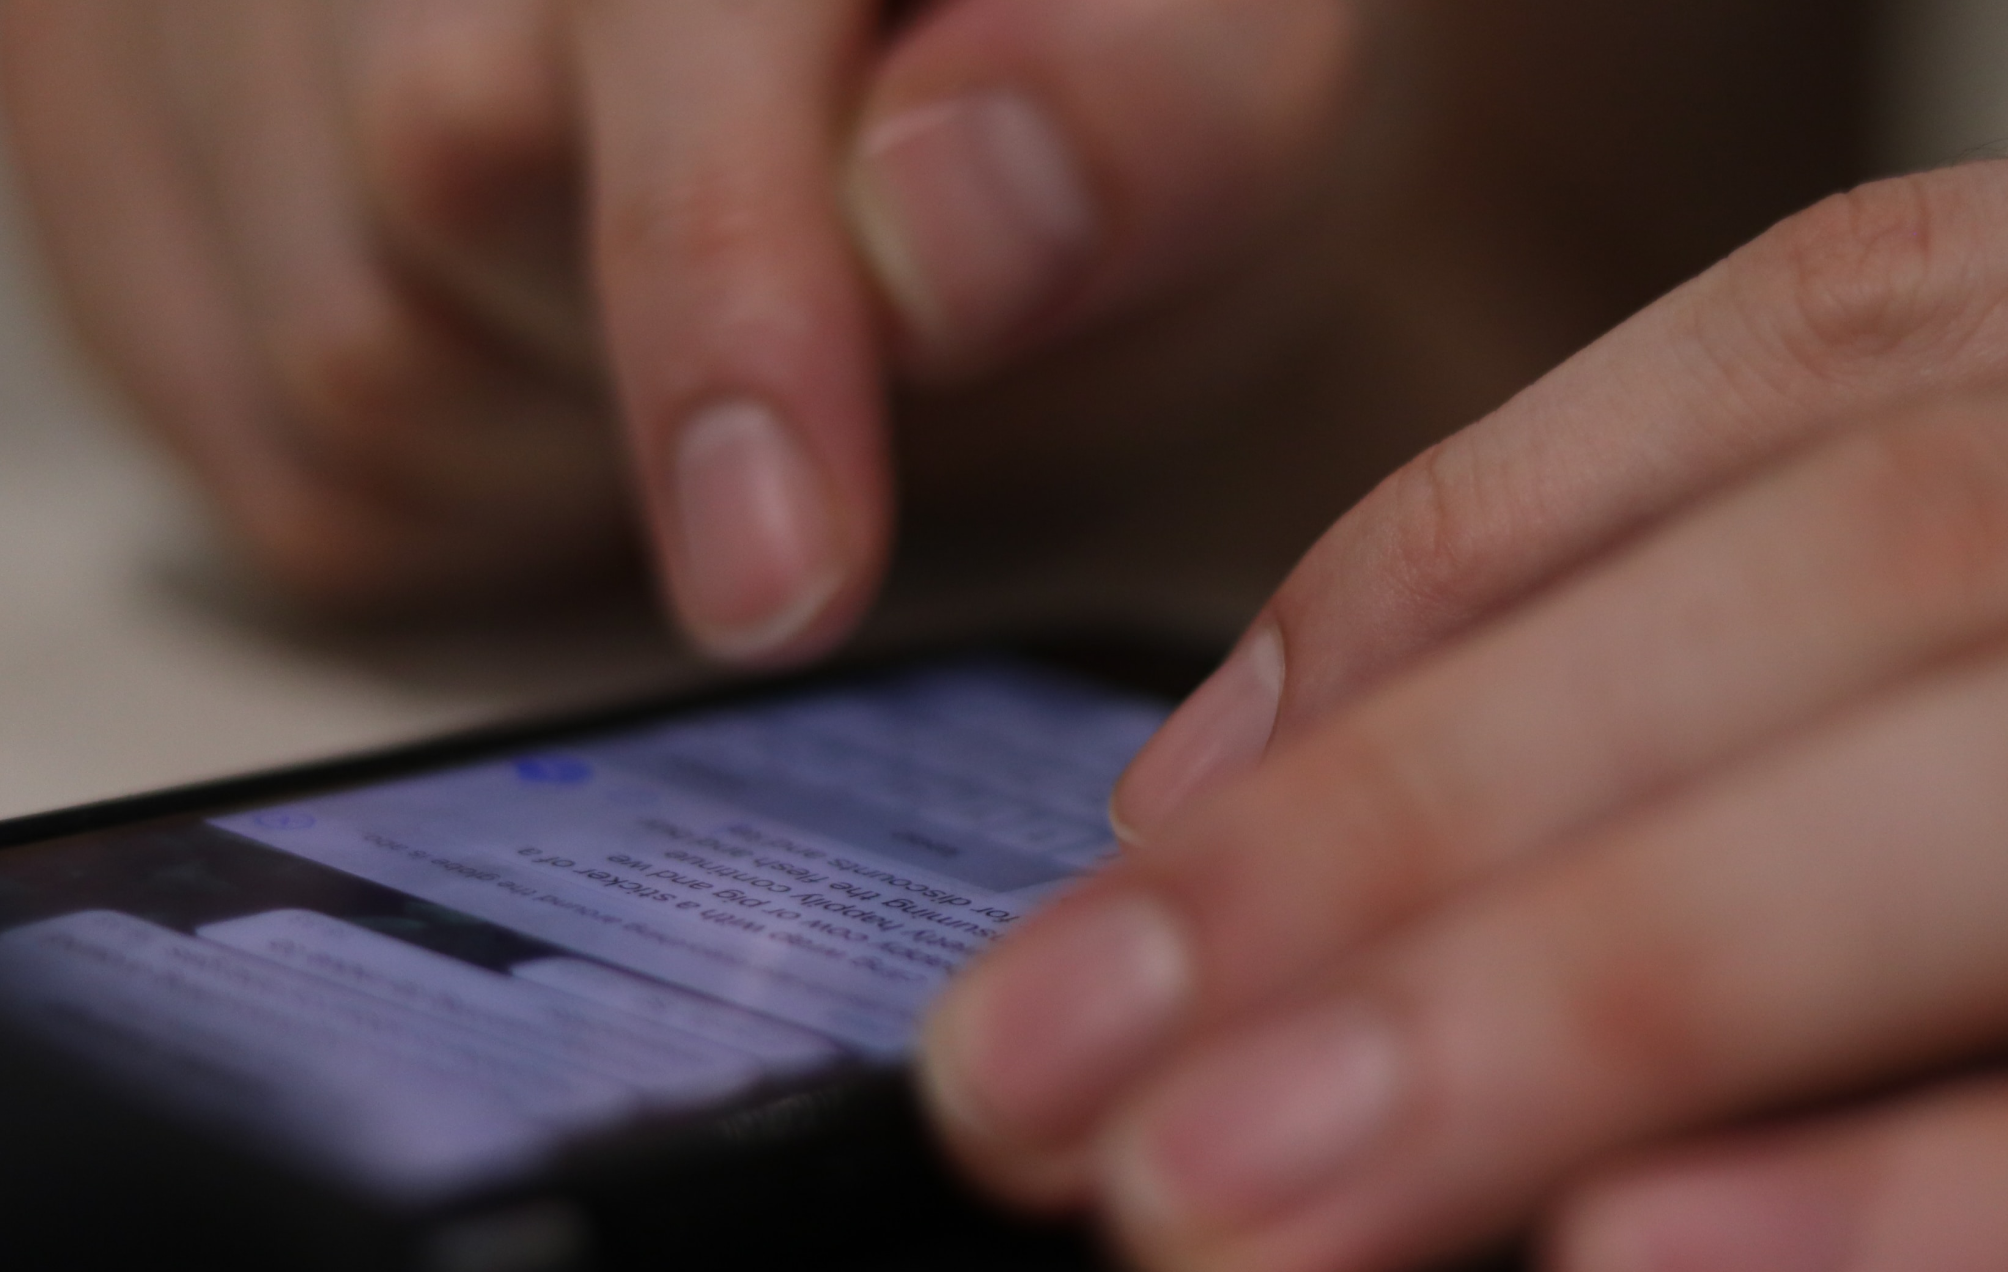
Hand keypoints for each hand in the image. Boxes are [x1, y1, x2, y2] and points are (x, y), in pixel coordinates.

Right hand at [0, 0, 1359, 655]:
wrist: (946, 32)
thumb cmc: (1093, 34)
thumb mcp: (1225, 45)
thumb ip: (1141, 104)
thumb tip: (933, 230)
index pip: (638, 38)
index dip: (718, 304)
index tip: (784, 572)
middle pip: (436, 198)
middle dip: (678, 351)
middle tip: (837, 322)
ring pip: (335, 351)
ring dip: (573, 423)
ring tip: (702, 306)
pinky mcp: (117, 109)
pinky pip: (252, 429)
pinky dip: (446, 462)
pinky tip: (557, 335)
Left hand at [921, 94, 2007, 1271]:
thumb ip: (1870, 512)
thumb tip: (1346, 709)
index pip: (1811, 352)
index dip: (1446, 576)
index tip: (1151, 821)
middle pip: (1852, 565)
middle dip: (1421, 822)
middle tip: (1057, 1062)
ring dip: (1613, 981)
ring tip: (1241, 1191)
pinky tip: (1669, 1259)